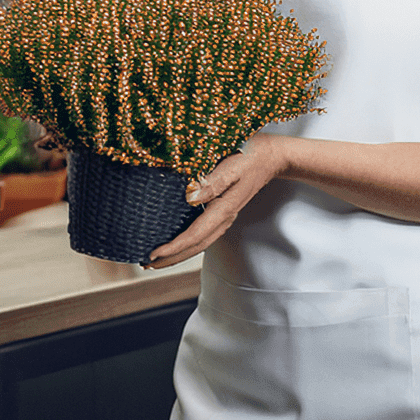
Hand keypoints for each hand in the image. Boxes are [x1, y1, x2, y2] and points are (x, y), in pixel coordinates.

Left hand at [144, 134, 286, 268]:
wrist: (272, 156)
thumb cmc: (251, 156)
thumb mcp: (232, 165)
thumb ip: (212, 182)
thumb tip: (189, 197)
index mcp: (224, 208)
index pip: (195, 235)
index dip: (173, 247)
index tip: (153, 254)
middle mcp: (225, 217)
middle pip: (196, 246)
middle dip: (172, 258)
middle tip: (147, 264)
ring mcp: (226, 216)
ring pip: (200, 243)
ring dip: (179, 254)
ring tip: (158, 259)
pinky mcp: (224, 212)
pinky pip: (204, 234)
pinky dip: (189, 243)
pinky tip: (178, 242)